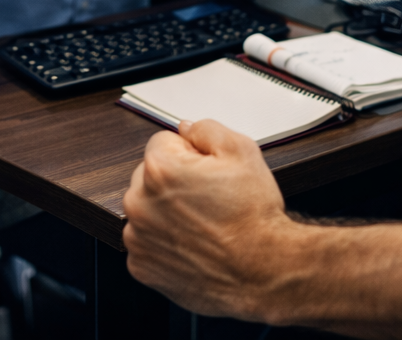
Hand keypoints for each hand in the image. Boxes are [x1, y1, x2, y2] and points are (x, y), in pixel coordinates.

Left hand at [123, 119, 292, 321]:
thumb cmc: (253, 218)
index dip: (190, 153)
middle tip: (208, 199)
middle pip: (150, 176)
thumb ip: (206, 129)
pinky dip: (165, 243)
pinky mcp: (142, 266)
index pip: (163, 143)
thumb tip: (187, 128)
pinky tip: (193, 245)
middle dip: (174, 182)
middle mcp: (140, 203)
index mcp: (159, 169)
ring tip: (203, 224)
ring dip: (166, 213)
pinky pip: (148, 243)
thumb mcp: (242, 151)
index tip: (206, 172)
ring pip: (147, 210)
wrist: (263, 272)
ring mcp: (138, 238)